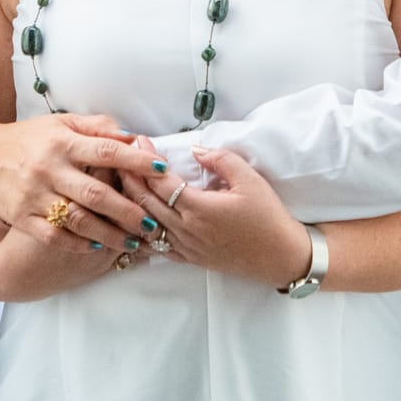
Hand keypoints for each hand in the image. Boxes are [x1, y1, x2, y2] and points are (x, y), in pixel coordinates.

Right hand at [0, 113, 163, 252]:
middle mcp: (50, 169)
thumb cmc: (29, 139)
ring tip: (134, 242)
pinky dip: (79, 243)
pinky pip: (54, 236)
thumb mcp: (61, 123)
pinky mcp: (22, 217)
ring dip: (109, 233)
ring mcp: (35, 196)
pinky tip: (99, 246)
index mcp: (62, 143)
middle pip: (96, 194)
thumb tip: (132, 137)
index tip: (161, 170)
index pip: (106, 152)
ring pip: (78, 220)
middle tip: (154, 222)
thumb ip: (97, 127)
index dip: (136, 161)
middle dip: (128, 211)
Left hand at [119, 139, 311, 289]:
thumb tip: (196, 150)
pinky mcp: (190, 258)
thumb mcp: (250, 180)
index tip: (140, 142)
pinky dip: (140, 232)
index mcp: (199, 209)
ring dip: (130, 203)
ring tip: (120, 184)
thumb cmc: (268, 218)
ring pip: (146, 224)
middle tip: (120, 158)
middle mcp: (187, 230)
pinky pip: (156, 247)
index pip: (161, 182)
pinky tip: (131, 222)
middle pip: (146, 202)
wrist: (280, 256)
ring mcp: (186, 247)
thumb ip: (221, 160)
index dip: (146, 160)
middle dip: (129, 177)